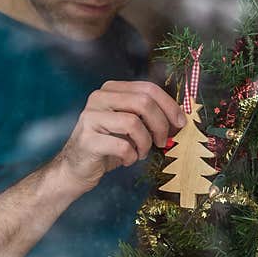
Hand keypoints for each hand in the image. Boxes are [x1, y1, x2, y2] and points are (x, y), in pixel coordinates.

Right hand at [55, 80, 186, 193]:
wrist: (77, 168)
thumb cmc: (109, 146)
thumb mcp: (130, 125)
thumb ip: (148, 116)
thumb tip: (179, 118)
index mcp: (111, 89)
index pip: (148, 88)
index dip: (169, 105)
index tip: (180, 123)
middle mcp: (99, 98)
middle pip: (143, 102)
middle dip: (161, 124)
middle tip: (163, 142)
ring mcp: (91, 117)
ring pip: (134, 123)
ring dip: (145, 143)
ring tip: (141, 153)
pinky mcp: (88, 140)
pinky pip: (123, 146)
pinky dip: (132, 156)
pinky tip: (128, 160)